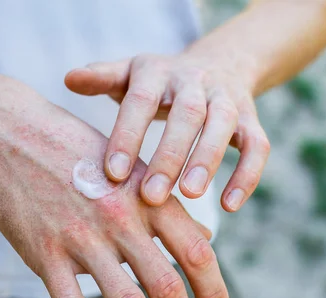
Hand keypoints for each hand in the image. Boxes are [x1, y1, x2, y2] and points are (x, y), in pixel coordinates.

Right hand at [0, 82, 230, 297]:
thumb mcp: (133, 168)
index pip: (196, 254)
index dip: (214, 292)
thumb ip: (168, 209)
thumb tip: (205, 240)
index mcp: (148, 197)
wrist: (13, 133)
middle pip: (166, 286)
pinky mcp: (43, 252)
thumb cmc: (80, 152)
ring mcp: (81, 237)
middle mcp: (121, 218)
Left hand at [65, 52, 270, 211]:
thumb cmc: (160, 83)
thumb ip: (102, 77)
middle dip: (169, 155)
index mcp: (157, 72)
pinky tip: (229, 206)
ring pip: (223, 125)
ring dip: (208, 160)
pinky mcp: (251, 119)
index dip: (128, 136)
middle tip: (151, 196)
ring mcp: (226, 99)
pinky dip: (247, 175)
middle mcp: (194, 81)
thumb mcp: (130, 75)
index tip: (113, 175)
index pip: (140, 101)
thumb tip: (68, 79)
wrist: (218, 63)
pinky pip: (257, 146)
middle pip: (186, 114)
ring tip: (189, 195)